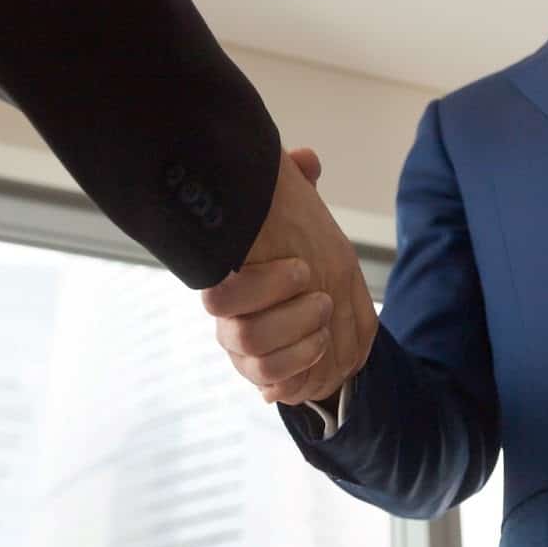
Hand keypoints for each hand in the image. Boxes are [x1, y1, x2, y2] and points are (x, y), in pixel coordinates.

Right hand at [201, 147, 376, 405]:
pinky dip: (297, 373)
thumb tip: (306, 161)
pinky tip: (320, 348)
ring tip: (325, 323)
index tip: (305, 267)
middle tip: (323, 298)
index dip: (262, 287)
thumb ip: (293, 181)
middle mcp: (229, 318)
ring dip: (299, 345)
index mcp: (229, 278)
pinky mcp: (262, 372)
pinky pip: (272, 386)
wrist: (304, 284)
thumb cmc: (287, 235)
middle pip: (242, 336)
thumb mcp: (291, 204)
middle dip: (290, 319)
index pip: (222, 296)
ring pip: (258, 363)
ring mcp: (243, 348)